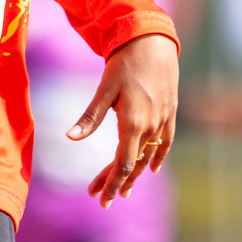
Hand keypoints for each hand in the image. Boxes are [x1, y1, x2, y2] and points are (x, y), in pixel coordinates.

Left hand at [67, 33, 179, 207]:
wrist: (153, 41)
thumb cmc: (125, 63)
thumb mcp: (104, 89)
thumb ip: (90, 116)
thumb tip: (71, 138)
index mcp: (134, 123)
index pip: (123, 165)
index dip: (111, 184)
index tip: (101, 200)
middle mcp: (151, 126)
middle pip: (134, 164)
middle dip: (116, 182)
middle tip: (100, 197)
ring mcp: (163, 120)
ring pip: (149, 156)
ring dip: (134, 173)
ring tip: (122, 188)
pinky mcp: (170, 112)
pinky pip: (166, 142)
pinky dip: (158, 156)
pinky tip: (152, 167)